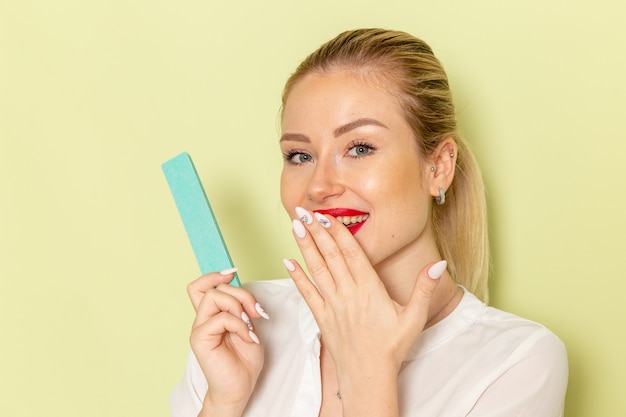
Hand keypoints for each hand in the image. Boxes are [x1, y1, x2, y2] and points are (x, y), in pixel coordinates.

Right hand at [187, 270, 266, 415]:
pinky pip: (221, 319)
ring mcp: (199, 328)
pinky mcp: (200, 339)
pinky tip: (247, 337)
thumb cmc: (244, 360)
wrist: (240, 388)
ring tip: (249, 324)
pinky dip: (239, 325)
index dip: (215, 275)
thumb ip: (241, 307)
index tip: (233, 273)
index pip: (201, 286)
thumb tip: (238, 287)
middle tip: (255, 312)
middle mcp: (203, 319)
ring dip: (238, 306)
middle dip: (240, 294)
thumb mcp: (248, 325)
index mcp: (212, 315)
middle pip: (213, 288)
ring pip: (214, 297)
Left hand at [283, 208, 442, 408]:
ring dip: (305, 247)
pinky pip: (307, 294)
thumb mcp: (414, 317)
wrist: (369, 375)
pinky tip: (288, 262)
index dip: (338, 233)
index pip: (352, 253)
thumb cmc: (392, 347)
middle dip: (316, 232)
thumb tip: (439, 264)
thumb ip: (424, 288)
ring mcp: (333, 305)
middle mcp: (349, 293)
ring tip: (295, 226)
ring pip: (317, 270)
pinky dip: (297, 277)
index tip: (326, 215)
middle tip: (304, 210)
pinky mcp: (322, 318)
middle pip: (331, 256)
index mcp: (370, 289)